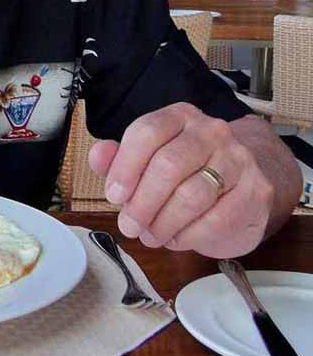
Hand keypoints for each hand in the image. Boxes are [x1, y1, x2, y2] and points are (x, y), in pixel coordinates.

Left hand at [88, 102, 273, 257]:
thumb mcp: (146, 161)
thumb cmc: (185, 173)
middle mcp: (211, 131)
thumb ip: (118, 158)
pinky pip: (216, 219)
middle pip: (168, 165)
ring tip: (150, 236)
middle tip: (128, 226)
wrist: (241, 185)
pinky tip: (176, 239)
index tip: (113, 195)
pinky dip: (189, 235)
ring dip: (163, 223)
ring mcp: (238, 159)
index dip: (125, 167)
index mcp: (179, 116)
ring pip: (192, 195)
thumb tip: (98, 154)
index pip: (146, 132)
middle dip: (142, 202)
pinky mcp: (256, 191)